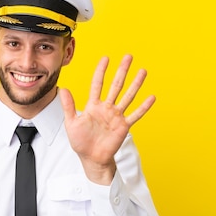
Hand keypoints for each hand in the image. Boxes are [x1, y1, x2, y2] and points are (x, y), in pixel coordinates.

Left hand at [59, 55, 154, 184]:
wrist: (91, 159)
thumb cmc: (80, 142)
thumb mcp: (71, 123)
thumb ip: (68, 106)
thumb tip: (63, 89)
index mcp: (93, 105)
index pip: (97, 84)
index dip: (101, 71)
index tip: (106, 58)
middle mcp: (106, 108)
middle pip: (116, 85)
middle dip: (122, 71)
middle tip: (128, 56)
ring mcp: (116, 116)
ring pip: (128, 96)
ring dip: (135, 84)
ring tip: (143, 71)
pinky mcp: (123, 126)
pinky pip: (135, 115)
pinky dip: (143, 107)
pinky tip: (151, 97)